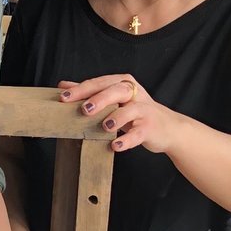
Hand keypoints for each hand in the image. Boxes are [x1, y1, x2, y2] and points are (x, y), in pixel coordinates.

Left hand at [58, 75, 177, 154]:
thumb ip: (90, 93)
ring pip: (131, 109)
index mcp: (122, 83)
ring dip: (117, 117)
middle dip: (100, 99)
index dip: (81, 90)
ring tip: (105, 126)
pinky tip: (115, 146)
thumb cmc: (134, 113)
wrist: (167, 128)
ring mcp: (144, 110)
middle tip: (84, 109)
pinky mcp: (150, 128)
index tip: (63, 98)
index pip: (99, 84)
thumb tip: (63, 86)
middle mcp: (134, 93)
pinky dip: (127, 140)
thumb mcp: (113, 100)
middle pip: (116, 91)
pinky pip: (138, 133)